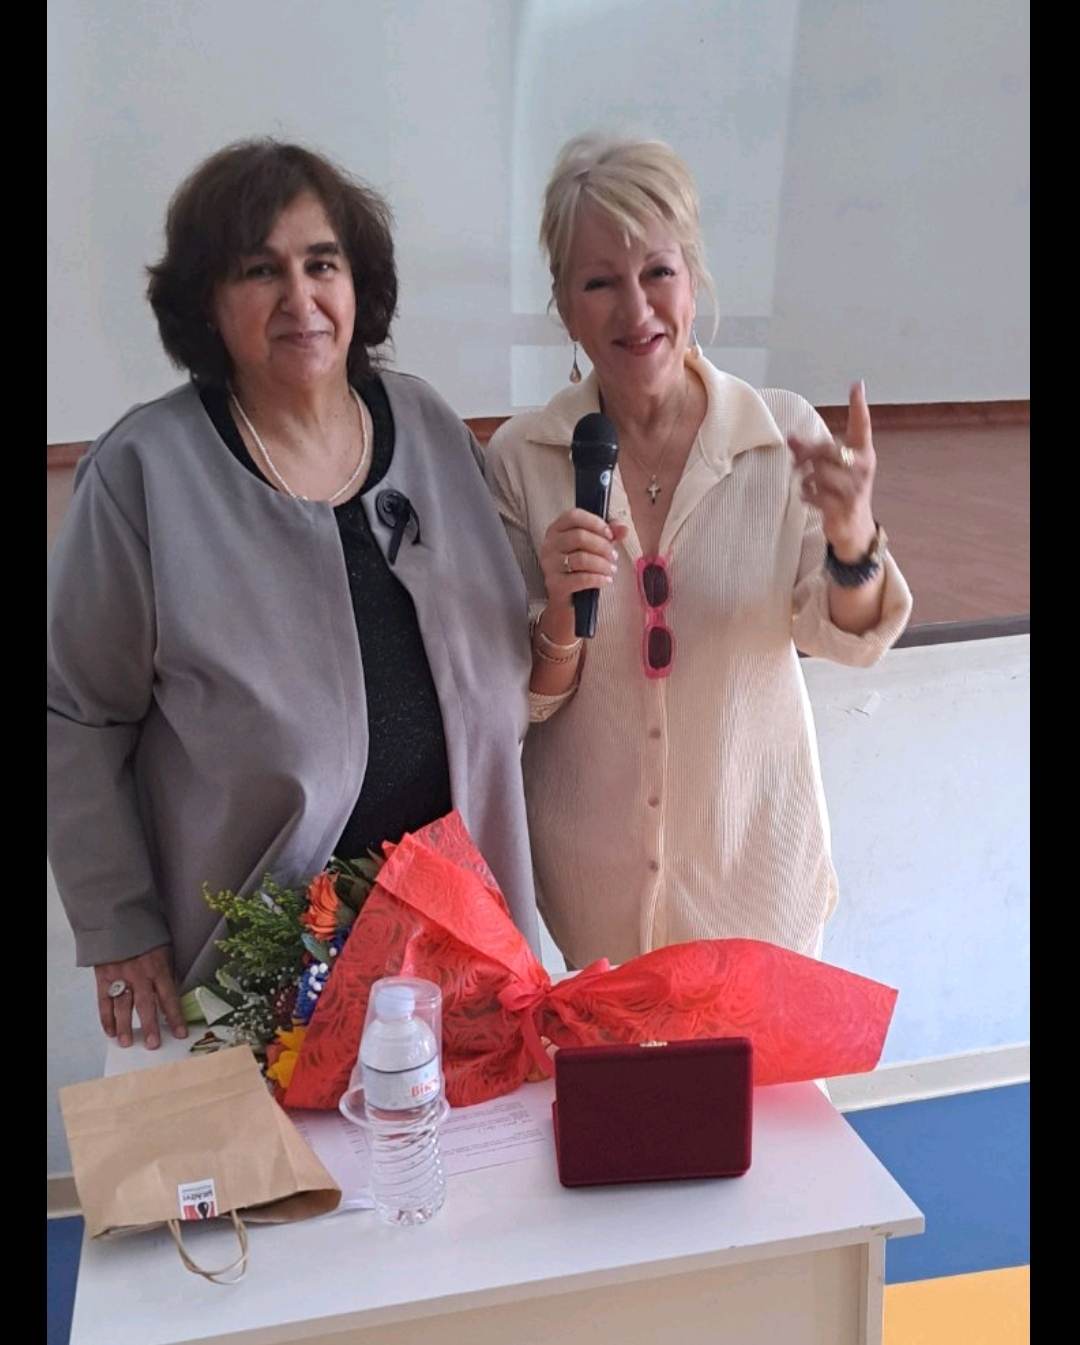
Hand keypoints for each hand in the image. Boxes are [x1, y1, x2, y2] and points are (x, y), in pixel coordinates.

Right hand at [94, 944, 186, 1048]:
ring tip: (126, 1043)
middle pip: (145, 1005)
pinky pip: (104, 1002)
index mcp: (158, 968)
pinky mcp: (103, 978)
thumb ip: (167, 971)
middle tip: (152, 1045)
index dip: (175, 1017)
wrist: (118, 919)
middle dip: (149, 1026)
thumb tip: (173, 993)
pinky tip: (110, 1032)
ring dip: (125, 1026)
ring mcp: (119, 977)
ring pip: (122, 1006)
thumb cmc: (146, 935)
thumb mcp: (164, 949)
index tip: (180, 1034)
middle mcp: (139, 975)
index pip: (169, 997)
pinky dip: (106, 1018)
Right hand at [538, 508, 626, 636]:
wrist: (567, 598)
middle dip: (603, 546)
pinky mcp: (555, 584)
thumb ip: (609, 534)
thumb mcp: (593, 546)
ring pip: (581, 558)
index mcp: (556, 529)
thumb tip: (624, 529)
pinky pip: (581, 578)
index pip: (574, 516)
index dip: (595, 523)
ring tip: (612, 569)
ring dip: (602, 564)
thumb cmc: (580, 567)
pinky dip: (598, 579)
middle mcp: (549, 545)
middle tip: (614, 556)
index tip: (610, 534)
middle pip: (579, 537)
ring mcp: (549, 564)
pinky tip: (606, 580)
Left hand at [788, 381, 877, 560]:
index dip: (859, 406)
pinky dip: (807, 495)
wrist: (854, 528)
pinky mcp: (842, 507)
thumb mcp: (829, 468)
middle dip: (806, 453)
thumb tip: (789, 436)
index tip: (857, 385)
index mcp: (863, 453)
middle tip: (796, 459)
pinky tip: (810, 498)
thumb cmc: (841, 491)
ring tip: (808, 483)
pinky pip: (814, 494)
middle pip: (828, 449)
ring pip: (819, 472)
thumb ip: (811, 452)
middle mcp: (863, 468)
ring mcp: (855, 489)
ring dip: (807, 478)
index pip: (863, 425)